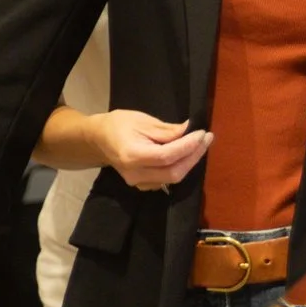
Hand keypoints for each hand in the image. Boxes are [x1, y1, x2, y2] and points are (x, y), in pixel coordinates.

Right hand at [91, 110, 210, 190]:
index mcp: (132, 155)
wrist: (99, 140)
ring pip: (173, 178)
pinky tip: (186, 154)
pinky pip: (167, 180)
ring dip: (189, 162)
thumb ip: (166, 130)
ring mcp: (138, 183)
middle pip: (173, 172)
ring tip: (199, 144)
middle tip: (206, 139)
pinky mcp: (143, 186)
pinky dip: (180, 167)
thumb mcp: (142, 120)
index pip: (167, 156)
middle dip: (194, 156)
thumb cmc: (118, 124)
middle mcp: (136, 174)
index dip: (188, 146)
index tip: (202, 133)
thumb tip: (189, 130)